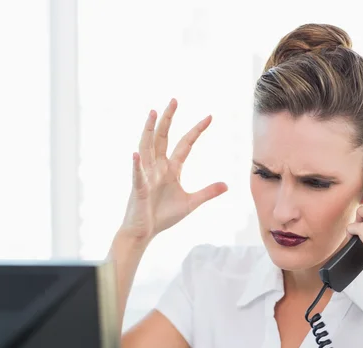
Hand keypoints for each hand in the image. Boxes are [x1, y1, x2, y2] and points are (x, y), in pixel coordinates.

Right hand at [120, 98, 227, 240]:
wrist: (144, 232)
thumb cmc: (163, 216)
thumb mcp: (190, 203)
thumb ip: (207, 193)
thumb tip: (227, 185)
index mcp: (171, 169)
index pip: (184, 145)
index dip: (196, 131)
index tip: (209, 117)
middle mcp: (157, 168)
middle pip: (162, 138)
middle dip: (168, 119)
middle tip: (174, 100)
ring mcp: (146, 176)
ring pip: (147, 148)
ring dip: (149, 131)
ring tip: (153, 113)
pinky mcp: (139, 189)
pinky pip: (137, 175)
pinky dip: (136, 165)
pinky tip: (136, 154)